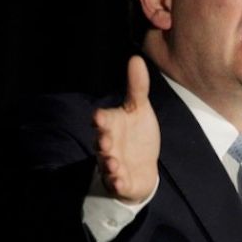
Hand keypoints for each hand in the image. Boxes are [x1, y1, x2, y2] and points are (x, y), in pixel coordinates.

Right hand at [94, 56, 159, 204]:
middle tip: (104, 140)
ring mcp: (114, 165)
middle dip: (102, 142)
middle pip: (101, 143)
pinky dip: (118, 183)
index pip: (103, 121)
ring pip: (107, 164)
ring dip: (109, 164)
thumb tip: (136, 58)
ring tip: (113, 164)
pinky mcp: (122, 182)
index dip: (101, 120)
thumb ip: (137, 87)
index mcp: (111, 126)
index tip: (98, 117)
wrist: (143, 167)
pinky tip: (121, 181)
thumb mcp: (139, 109)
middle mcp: (108, 145)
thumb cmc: (137, 134)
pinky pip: (117, 183)